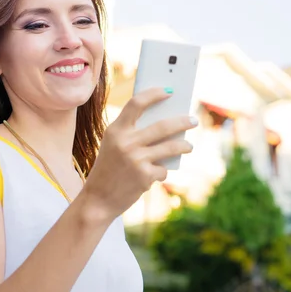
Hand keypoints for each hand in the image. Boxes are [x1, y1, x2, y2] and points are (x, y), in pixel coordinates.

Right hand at [81, 87, 197, 220]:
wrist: (97, 200)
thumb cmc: (109, 170)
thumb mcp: (113, 147)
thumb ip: (133, 134)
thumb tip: (167, 124)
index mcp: (115, 131)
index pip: (136, 103)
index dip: (154, 94)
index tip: (169, 91)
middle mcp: (125, 142)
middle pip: (162, 126)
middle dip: (182, 122)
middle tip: (193, 120)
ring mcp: (136, 159)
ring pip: (170, 147)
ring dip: (184, 146)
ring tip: (188, 146)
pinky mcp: (144, 176)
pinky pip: (163, 169)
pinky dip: (162, 172)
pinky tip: (156, 175)